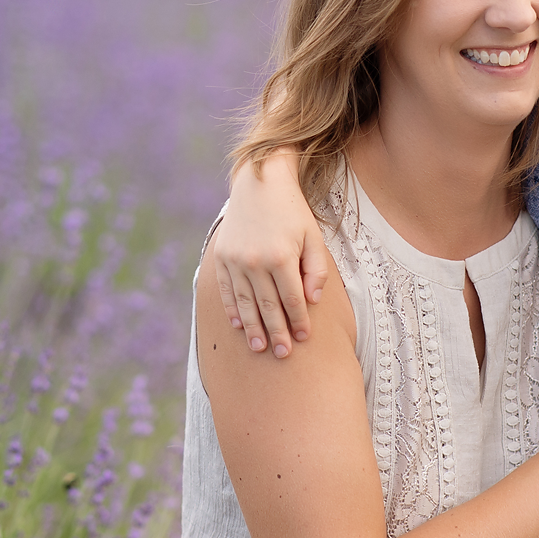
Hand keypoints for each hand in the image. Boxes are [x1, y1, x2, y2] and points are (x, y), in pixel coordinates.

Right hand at [209, 161, 331, 356]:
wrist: (259, 183)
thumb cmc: (292, 212)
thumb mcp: (313, 237)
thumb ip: (316, 270)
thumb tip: (312, 301)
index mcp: (281, 257)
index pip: (292, 299)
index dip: (298, 321)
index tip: (304, 338)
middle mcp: (255, 261)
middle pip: (268, 306)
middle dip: (277, 333)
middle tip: (283, 354)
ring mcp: (235, 260)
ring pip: (245, 303)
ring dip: (253, 328)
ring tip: (260, 348)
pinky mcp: (222, 257)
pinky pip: (228, 290)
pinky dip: (233, 309)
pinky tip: (239, 326)